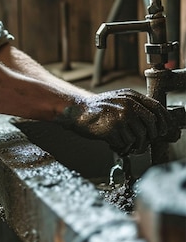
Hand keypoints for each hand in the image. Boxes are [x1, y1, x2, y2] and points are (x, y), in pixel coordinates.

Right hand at [56, 89, 183, 154]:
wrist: (77, 111)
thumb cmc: (98, 109)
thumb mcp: (119, 100)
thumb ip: (135, 107)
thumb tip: (155, 123)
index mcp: (131, 96)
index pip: (157, 108)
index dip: (164, 122)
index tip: (164, 130)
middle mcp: (128, 104)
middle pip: (152, 125)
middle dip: (149, 136)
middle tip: (141, 142)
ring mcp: (121, 116)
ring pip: (140, 137)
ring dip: (133, 144)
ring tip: (124, 142)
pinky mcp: (113, 128)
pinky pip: (125, 143)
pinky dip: (120, 146)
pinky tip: (113, 141)